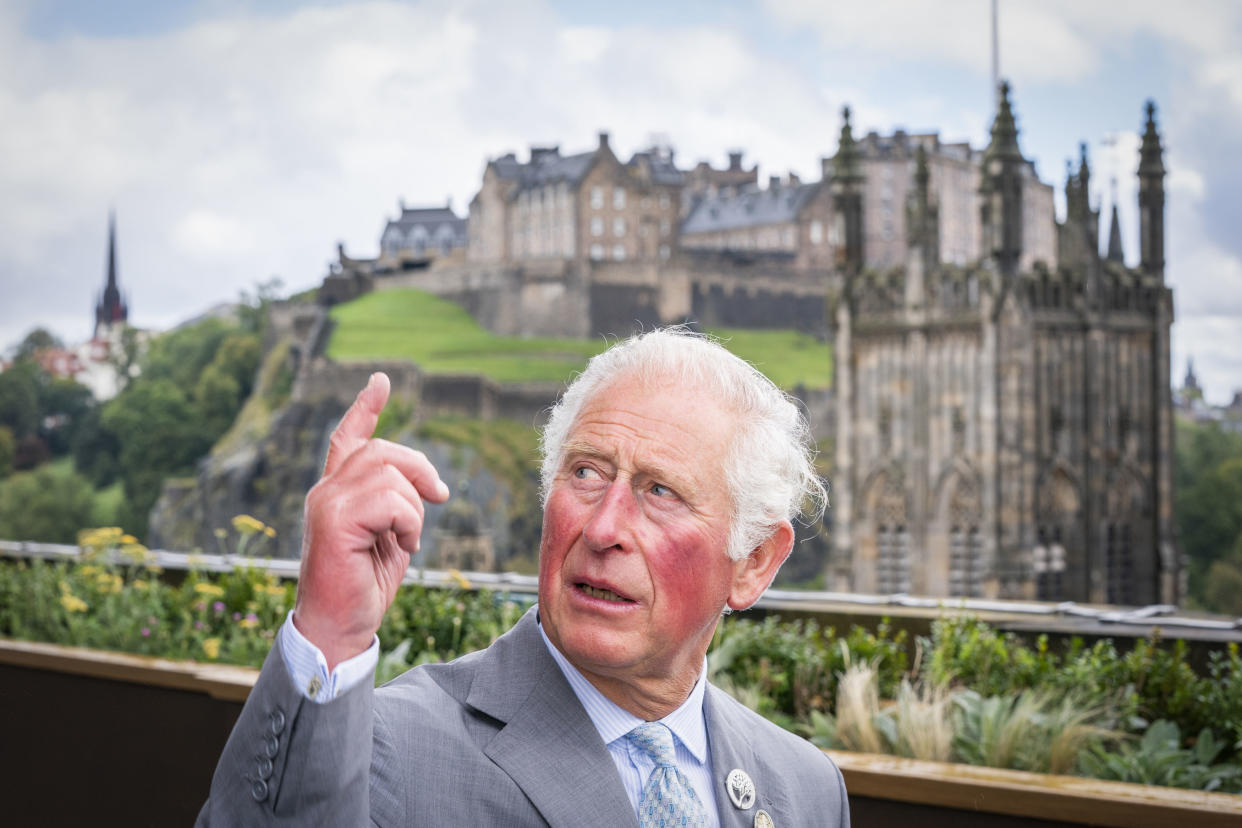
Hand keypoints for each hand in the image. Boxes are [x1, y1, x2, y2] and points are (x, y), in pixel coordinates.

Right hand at [293, 373, 449, 669]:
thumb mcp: (389, 538)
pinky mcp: (333, 520)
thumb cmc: (363, 589)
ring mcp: (326, 502)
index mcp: (337, 492)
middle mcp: (325, 491)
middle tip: (438, 496)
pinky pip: (391, 501)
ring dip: (413, 509)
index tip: (381, 381)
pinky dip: (408, 523)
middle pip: (382, 451)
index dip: (366, 408)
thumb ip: (397, 505)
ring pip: (389, 474)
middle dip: (420, 469)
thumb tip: (427, 485)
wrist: (338, 630)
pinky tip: (401, 546)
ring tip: (405, 539)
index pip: (349, 438)